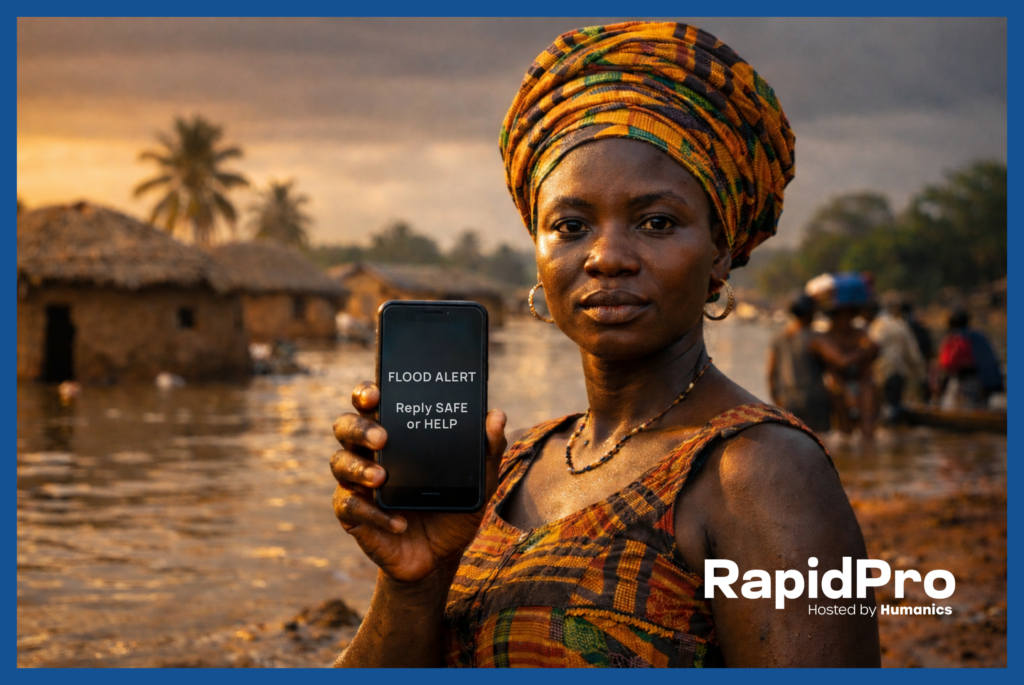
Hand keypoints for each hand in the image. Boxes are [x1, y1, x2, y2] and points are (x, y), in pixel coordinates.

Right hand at [331, 381, 506, 584]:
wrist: (440, 557)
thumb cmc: (454, 507)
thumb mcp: (479, 480)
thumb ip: (488, 448)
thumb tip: (497, 416)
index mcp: (396, 434)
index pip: (371, 404)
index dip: (366, 393)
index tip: (376, 394)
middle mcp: (370, 453)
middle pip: (345, 427)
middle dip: (359, 428)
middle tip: (382, 438)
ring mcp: (358, 482)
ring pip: (339, 463)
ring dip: (358, 469)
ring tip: (382, 478)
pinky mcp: (354, 515)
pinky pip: (349, 506)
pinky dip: (373, 514)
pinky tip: (398, 522)